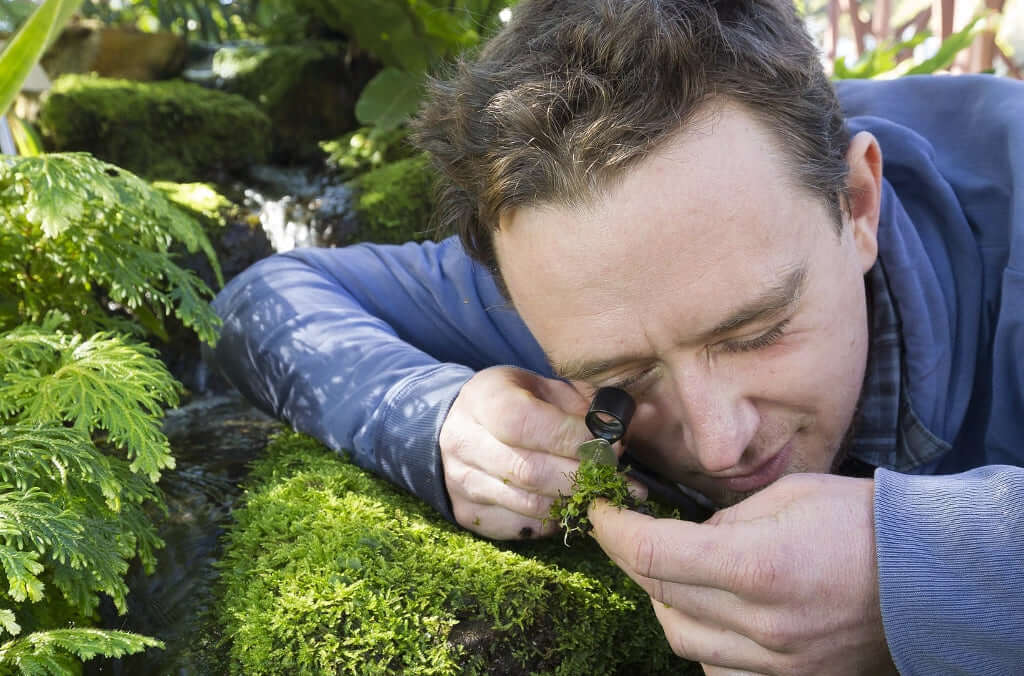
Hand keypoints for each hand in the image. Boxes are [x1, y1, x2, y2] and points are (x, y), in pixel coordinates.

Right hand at [441, 366, 644, 538]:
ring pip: (528, 505)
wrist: (457, 427)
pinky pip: (520, 526)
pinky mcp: (466, 513)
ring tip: (602, 495)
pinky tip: (570, 506)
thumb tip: (618, 435)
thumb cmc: (512, 402)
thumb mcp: (542, 388)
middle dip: (581, 477)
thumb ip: (579, 406)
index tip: (610, 447)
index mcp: (483, 399)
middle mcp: (464, 442)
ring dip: (573, 503)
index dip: (572, 438)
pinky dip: (553, 521)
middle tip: (617, 480)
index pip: (525, 423)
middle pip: (528, 470)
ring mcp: (461, 482)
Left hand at [589, 473, 895, 674]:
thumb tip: (684, 534)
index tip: (601, 512)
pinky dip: (699, 640)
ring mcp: (775, 662)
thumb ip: (722, 519)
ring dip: (662, 600)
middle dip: (633, 557)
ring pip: (680, 638)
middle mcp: (761, 624)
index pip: (653, 553)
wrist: (927, 577)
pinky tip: (709, 612)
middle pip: (658, 596)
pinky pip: (717, 670)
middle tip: (631, 532)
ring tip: (673, 570)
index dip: (613, 529)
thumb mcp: (785, 495)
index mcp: (758, 565)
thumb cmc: (858, 522)